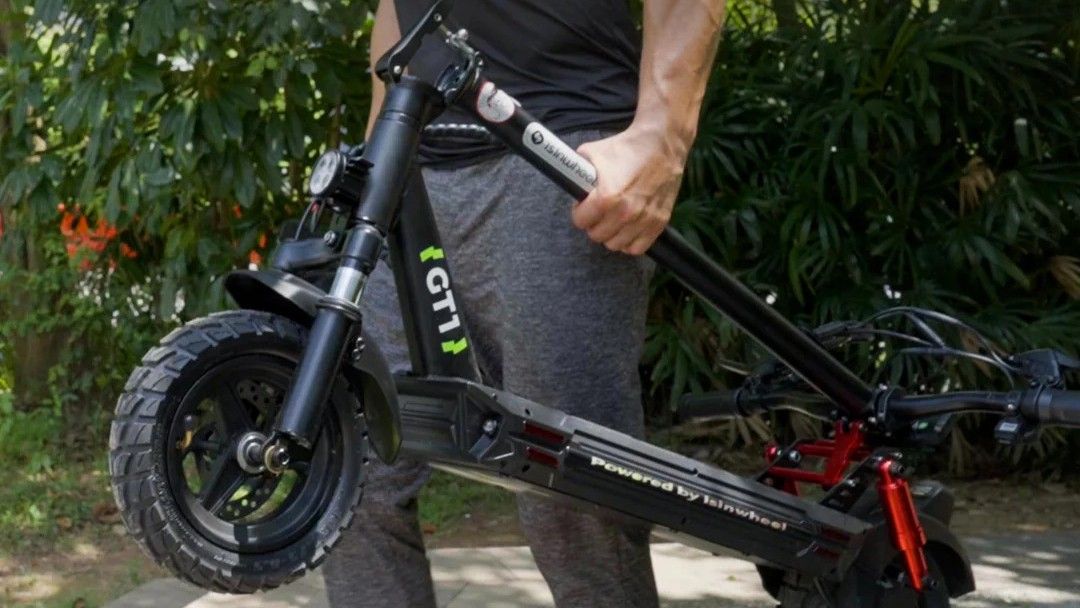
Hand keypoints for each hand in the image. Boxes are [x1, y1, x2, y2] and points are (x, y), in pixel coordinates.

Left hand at [572, 125, 686, 255]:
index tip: (584, 206)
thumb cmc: (626, 147)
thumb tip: (568, 182)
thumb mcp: (591, 153)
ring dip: (611, 234)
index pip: (580, 222)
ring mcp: (643, 220)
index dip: (579, 212)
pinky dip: (630, 242)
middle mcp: (625, 213)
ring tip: (613, 220)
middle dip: (594, 224)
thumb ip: (576, 172)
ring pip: (616, 245)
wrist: (661, 142)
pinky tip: (628, 228)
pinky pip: (637, 248)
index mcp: (606, 198)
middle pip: (597, 236)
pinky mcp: (659, 222)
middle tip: (599, 212)